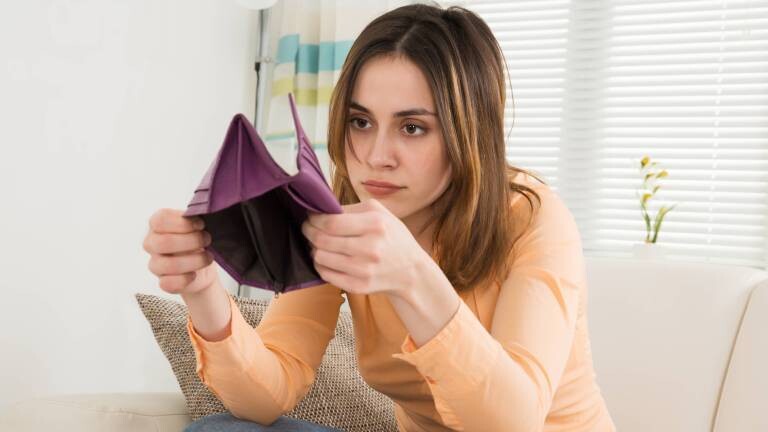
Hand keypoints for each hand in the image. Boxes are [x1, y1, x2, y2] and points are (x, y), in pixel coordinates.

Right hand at [142, 208, 218, 294]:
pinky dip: (184, 279)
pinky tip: (194, 274)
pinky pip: (168, 283)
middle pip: (164, 242)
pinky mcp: (163, 281)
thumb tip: (202, 213)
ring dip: (194, 260)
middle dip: (191, 241)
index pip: (160, 220)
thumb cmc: (198, 239)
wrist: (204, 263)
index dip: (183, 223)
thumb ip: (194, 218)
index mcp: (158, 225)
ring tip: (208, 257)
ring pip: (167, 264)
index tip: (201, 224)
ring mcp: (155, 264)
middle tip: (207, 239)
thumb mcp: (197, 224)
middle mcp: (152, 243)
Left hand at [300, 198, 427, 296]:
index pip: (331, 222)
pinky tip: (327, 259)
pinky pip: (326, 274)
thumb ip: (351, 209)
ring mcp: (363, 270)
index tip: (310, 217)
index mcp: (375, 225)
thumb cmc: (393, 238)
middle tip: (308, 228)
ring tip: (319, 244)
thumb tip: (322, 209)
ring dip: (314, 249)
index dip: (314, 219)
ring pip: (320, 257)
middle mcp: (369, 248)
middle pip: (322, 240)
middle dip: (309, 232)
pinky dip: (321, 265)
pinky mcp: (358, 286)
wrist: (411, 271)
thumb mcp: (380, 213)